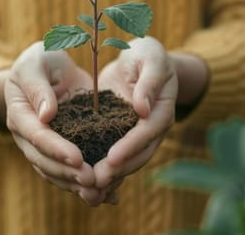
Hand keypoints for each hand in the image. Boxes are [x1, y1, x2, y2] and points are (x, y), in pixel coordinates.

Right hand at [4, 42, 102, 204]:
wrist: (49, 68)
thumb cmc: (41, 60)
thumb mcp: (36, 61)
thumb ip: (38, 86)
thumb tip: (46, 115)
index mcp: (19, 114)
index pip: (36, 136)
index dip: (56, 149)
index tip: (77, 158)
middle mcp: (28, 136)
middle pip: (45, 161)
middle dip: (68, 173)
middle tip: (91, 180)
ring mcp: (44, 146)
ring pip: (56, 173)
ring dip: (76, 185)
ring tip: (100, 193)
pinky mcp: (61, 150)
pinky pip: (70, 171)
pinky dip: (86, 185)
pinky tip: (110, 196)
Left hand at [94, 37, 177, 200]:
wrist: (141, 60)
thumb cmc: (147, 54)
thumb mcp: (150, 56)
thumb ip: (149, 80)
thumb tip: (142, 108)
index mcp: (162, 110)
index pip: (147, 132)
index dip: (130, 146)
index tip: (112, 159)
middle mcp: (151, 128)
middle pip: (138, 155)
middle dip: (117, 169)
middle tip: (95, 181)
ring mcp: (136, 135)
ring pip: (125, 161)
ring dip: (108, 177)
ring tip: (87, 189)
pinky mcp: (120, 135)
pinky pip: (112, 156)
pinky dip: (100, 169)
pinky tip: (81, 183)